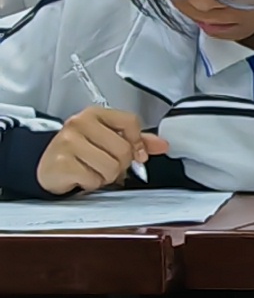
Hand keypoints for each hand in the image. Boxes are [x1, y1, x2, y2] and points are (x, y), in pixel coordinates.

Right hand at [37, 103, 165, 195]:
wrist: (48, 166)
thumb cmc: (80, 152)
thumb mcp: (108, 140)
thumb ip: (136, 141)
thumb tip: (162, 145)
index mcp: (95, 114)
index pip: (130, 122)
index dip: (138, 142)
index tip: (135, 153)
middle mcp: (79, 124)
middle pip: (124, 149)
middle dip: (120, 164)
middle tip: (106, 164)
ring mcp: (68, 142)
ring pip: (111, 167)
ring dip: (106, 176)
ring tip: (93, 170)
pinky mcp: (61, 162)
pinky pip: (94, 180)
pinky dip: (92, 183)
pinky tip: (82, 176)